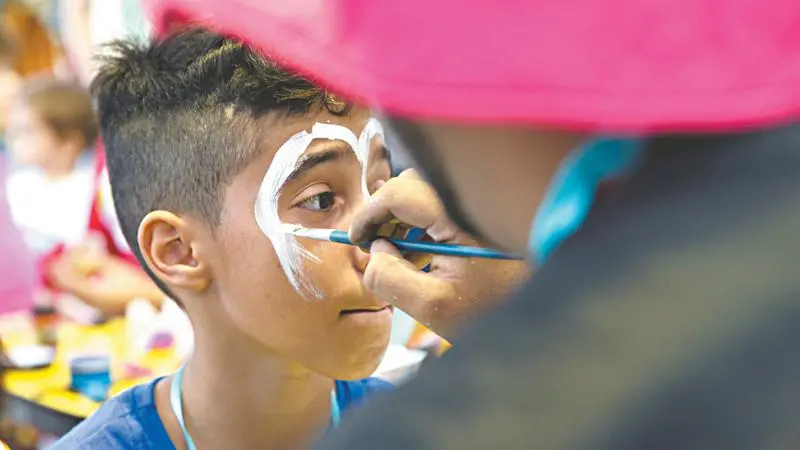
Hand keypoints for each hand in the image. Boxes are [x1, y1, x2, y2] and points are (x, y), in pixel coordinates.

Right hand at [350, 170, 528, 339]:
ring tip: (398, 255)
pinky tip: (423, 256)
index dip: (370, 213)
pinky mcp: (485, 217)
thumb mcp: (432, 306)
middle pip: (413, 185)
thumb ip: (391, 279)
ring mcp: (480, 206)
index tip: (355, 238)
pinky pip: (445, 206)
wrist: (541, 320)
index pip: (399, 192)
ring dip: (405, 218)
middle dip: (387, 212)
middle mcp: (471, 201)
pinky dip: (425, 224)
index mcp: (459, 216)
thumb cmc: (491, 314)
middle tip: (375, 245)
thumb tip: (375, 251)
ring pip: (428, 194)